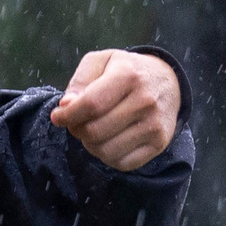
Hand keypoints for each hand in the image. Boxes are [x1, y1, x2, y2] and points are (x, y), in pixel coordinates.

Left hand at [50, 50, 179, 171]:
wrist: (168, 81)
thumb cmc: (126, 71)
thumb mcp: (102, 61)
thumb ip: (80, 80)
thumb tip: (66, 105)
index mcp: (128, 76)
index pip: (91, 104)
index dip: (68, 115)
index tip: (57, 117)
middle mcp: (145, 101)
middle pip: (95, 131)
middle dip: (77, 130)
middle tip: (76, 123)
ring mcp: (154, 125)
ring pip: (106, 151)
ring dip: (90, 145)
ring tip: (92, 131)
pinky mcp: (159, 143)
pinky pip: (122, 163)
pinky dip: (107, 157)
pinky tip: (108, 141)